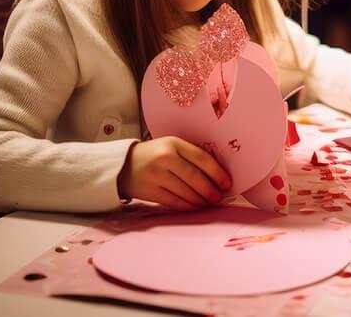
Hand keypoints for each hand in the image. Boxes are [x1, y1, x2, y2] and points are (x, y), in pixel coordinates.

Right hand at [117, 136, 231, 210]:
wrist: (123, 165)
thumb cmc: (154, 155)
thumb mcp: (171, 146)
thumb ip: (191, 156)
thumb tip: (217, 174)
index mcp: (174, 143)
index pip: (202, 158)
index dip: (217, 172)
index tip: (227, 183)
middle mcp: (165, 158)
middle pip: (194, 177)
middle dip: (210, 190)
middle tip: (219, 197)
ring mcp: (156, 176)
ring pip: (186, 192)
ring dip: (201, 200)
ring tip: (209, 203)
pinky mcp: (150, 191)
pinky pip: (174, 202)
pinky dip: (188, 206)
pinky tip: (196, 206)